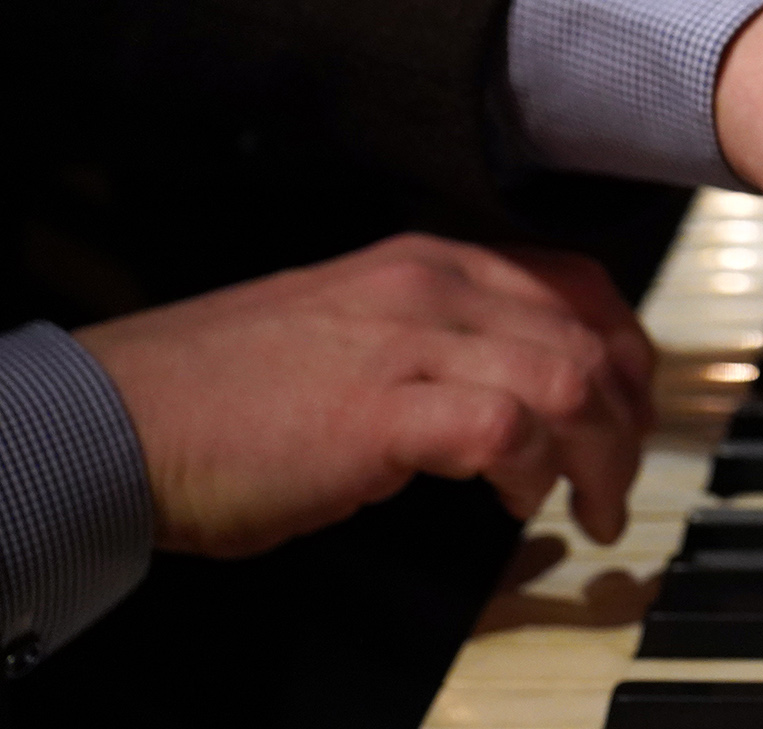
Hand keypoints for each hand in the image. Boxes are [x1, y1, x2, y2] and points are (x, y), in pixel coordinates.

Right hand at [75, 235, 650, 557]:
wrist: (123, 416)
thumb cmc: (230, 391)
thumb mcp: (357, 331)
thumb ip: (439, 341)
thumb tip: (515, 392)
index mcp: (432, 262)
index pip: (577, 284)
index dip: (625, 351)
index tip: (632, 412)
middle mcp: (433, 285)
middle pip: (589, 335)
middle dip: (627, 419)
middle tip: (618, 480)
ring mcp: (408, 340)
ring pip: (569, 376)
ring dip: (597, 453)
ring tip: (585, 507)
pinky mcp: (381, 408)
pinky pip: (506, 423)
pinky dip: (532, 467)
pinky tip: (516, 501)